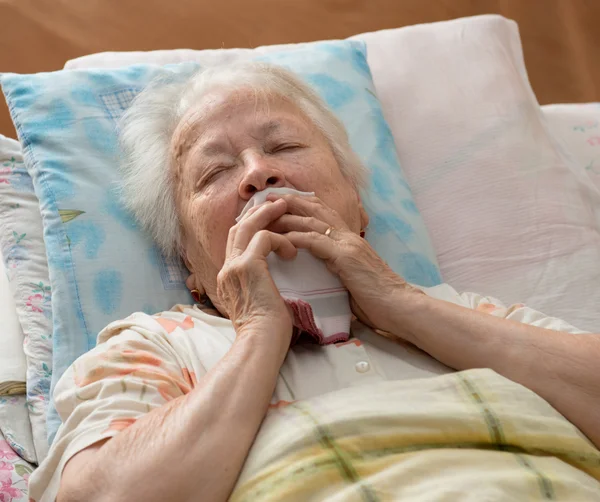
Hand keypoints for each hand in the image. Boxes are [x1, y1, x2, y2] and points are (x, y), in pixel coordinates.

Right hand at [217, 198, 295, 350]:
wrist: (261, 345)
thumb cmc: (268, 332)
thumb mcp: (262, 304)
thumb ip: (262, 288)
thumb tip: (276, 283)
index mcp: (229, 279)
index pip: (235, 242)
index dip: (250, 226)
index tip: (268, 220)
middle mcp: (227, 269)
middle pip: (237, 228)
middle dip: (257, 212)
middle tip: (277, 203)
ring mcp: (234, 267)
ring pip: (247, 226)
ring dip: (268, 214)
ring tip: (285, 207)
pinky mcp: (247, 266)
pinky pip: (264, 238)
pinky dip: (281, 240)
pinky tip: (293, 253)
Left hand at [267, 193, 421, 333]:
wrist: (399, 307)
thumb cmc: (377, 300)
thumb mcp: (352, 278)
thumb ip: (337, 269)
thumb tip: (322, 273)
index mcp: (349, 240)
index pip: (323, 213)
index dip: (301, 205)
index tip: (280, 202)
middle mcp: (348, 237)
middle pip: (315, 209)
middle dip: (289, 201)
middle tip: (267, 197)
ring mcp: (348, 244)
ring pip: (312, 221)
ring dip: (287, 215)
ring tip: (266, 212)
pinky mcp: (346, 257)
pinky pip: (316, 241)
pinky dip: (296, 237)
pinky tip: (281, 237)